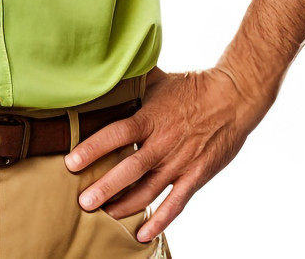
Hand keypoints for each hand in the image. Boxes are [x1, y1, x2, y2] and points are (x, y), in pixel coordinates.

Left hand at [63, 65, 272, 243]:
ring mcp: (180, 162)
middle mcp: (163, 143)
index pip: (117, 133)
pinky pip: (175, 203)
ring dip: (125, 205)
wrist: (232, 98)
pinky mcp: (196, 176)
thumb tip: (106, 70)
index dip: (94, 148)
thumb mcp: (158, 78)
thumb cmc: (192, 86)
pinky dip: (160, 221)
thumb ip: (132, 80)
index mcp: (151, 117)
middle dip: (105, 187)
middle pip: (130, 168)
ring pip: (148, 190)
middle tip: (83, 202)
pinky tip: (142, 234)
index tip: (72, 161)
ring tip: (104, 214)